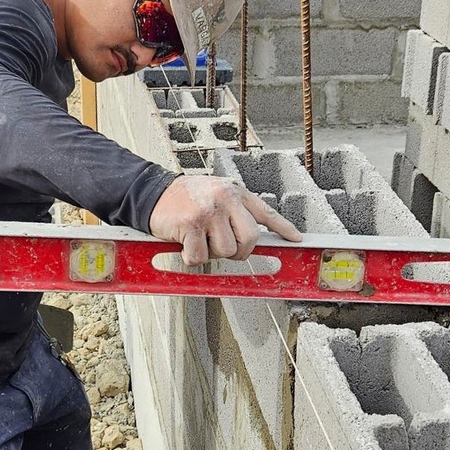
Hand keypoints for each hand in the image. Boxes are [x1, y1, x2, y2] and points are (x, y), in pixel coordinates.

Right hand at [148, 175, 301, 265]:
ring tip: (199, 239)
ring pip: (226, 251)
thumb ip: (236, 210)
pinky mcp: (190, 225)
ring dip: (211, 253)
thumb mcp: (217, 193)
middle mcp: (225, 199)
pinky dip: (191, 257)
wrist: (153, 192)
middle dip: (238, 251)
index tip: (296, 239)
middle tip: (222, 247)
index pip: (266, 213)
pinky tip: (185, 243)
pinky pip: (200, 257)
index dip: (283, 228)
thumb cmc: (187, 197)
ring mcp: (208, 212)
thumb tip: (255, 237)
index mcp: (235, 193)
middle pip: (250, 239)